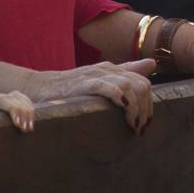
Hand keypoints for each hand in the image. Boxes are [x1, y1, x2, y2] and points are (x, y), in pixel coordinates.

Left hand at [0, 89, 35, 133]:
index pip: (11, 104)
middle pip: (20, 103)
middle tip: (26, 131)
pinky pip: (25, 100)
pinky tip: (31, 117)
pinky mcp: (9, 98)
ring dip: (29, 114)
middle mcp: (3, 96)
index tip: (19, 126)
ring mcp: (7, 96)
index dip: (17, 114)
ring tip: (29, 128)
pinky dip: (30, 108)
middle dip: (25, 117)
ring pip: (24, 101)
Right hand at [32, 59, 155, 131]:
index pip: (143, 82)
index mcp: (113, 69)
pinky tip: (123, 109)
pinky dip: (119, 97)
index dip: (149, 104)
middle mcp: (107, 70)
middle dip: (145, 109)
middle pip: (140, 85)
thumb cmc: (71, 87)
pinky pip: (108, 87)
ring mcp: (95, 75)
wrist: (41, 88)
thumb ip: (126, 71)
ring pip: (128, 86)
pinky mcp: (84, 83)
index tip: (145, 123)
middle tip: (140, 128)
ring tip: (133, 125)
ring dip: (136, 108)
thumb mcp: (101, 79)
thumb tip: (152, 63)